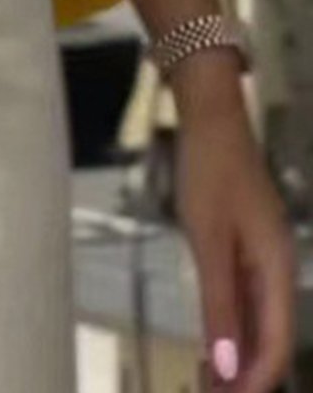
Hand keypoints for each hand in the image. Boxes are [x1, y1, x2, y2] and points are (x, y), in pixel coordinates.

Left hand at [176, 90, 295, 391]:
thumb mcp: (208, 239)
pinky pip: (245, 298)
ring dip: (236, 352)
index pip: (277, 344)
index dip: (255, 378)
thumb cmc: (209, 173)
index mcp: (278, 269)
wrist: (211, 118)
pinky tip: (211, 341)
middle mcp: (278, 268)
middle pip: (271, 337)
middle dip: (245, 372)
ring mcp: (263, 257)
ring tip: (207, 380)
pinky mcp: (245, 245)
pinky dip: (230, 323)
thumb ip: (219, 302)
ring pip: (257, 321)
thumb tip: (227, 366)